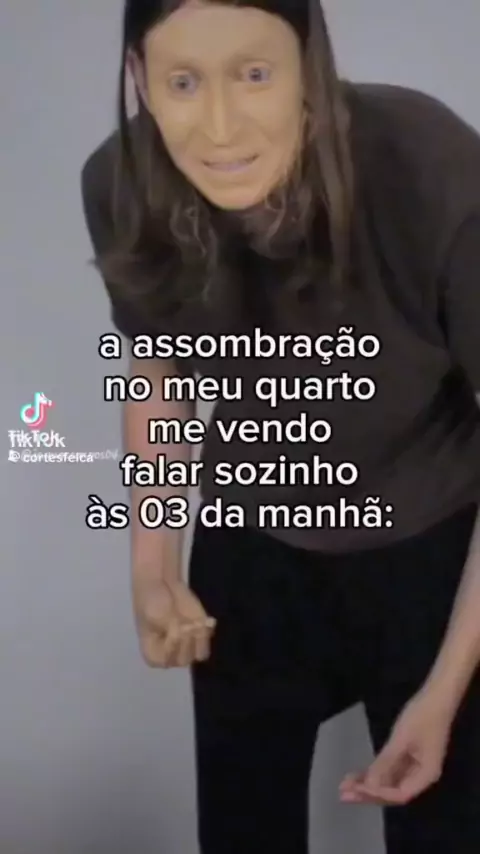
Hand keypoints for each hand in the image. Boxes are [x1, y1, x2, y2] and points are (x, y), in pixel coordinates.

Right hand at [133, 578, 216, 668]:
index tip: (172, 627)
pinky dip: (208, 631)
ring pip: (199, 655)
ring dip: (199, 638)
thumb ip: (169, 628)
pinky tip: (207, 620)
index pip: (166, 662)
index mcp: (153, 655)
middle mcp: (171, 656)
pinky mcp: (200, 635)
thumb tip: (185, 634)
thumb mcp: (155, 615)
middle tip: (185, 623)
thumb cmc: (152, 602)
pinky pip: (208, 641)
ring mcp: (187, 646)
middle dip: (186, 640)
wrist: (162, 584)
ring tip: (196, 622)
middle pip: (184, 660)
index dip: (172, 647)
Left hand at [339, 688, 454, 805]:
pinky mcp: (408, 757)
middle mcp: (421, 776)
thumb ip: (386, 762)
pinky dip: (374, 772)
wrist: (436, 696)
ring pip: (389, 782)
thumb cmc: (422, 716)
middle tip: (343, 794)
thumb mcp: (402, 738)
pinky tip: (357, 775)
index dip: (379, 793)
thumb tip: (369, 785)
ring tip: (344, 786)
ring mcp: (414, 767)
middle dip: (368, 793)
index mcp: (426, 775)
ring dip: (368, 784)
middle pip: (392, 792)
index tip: (358, 788)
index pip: (400, 794)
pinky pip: (390, 770)